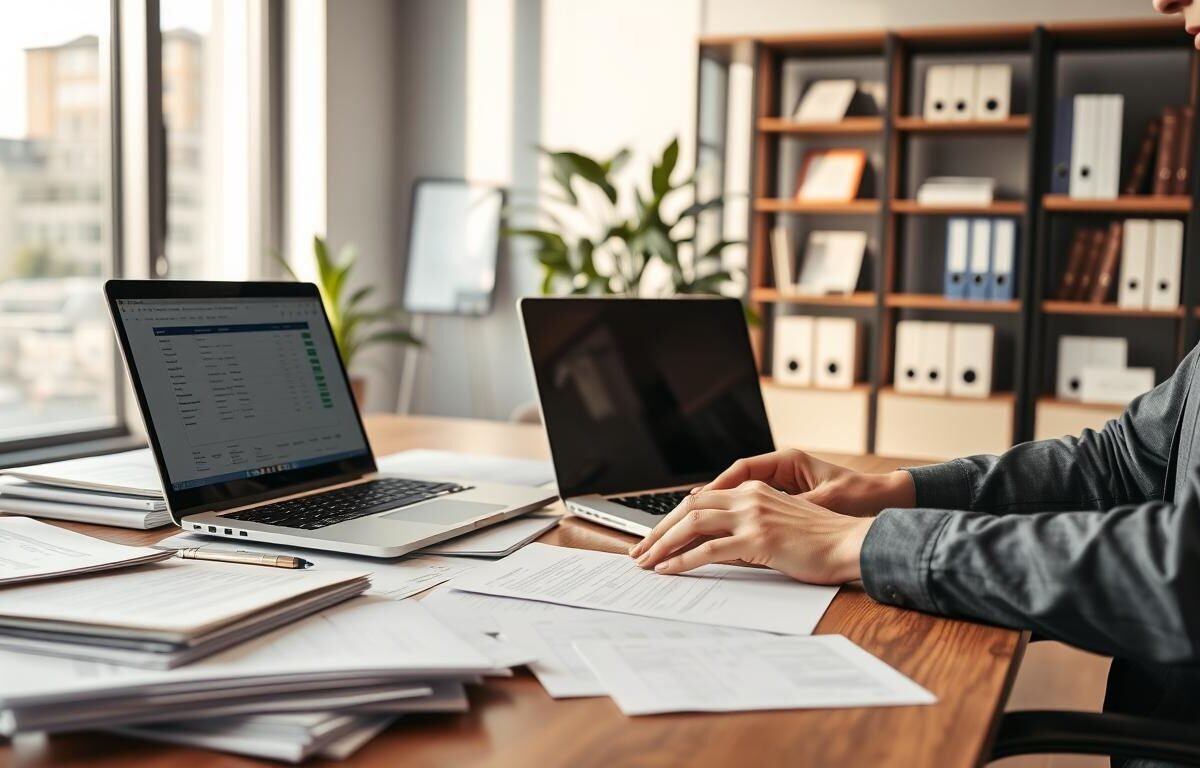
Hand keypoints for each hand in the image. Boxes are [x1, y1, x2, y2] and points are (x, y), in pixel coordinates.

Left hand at [628, 480, 873, 584]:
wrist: (852, 544)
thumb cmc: (822, 541)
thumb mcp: (780, 525)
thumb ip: (750, 526)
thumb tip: (719, 544)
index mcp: (755, 490)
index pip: (701, 499)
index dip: (674, 517)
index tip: (655, 536)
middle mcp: (750, 497)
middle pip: (689, 508)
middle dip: (658, 530)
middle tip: (639, 552)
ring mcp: (753, 517)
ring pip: (693, 524)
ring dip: (663, 544)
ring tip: (645, 563)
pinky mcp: (759, 540)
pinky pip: (710, 549)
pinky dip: (683, 560)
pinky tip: (668, 570)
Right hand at [699, 449, 914, 517]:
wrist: (884, 506)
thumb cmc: (862, 498)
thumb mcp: (826, 501)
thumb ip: (792, 508)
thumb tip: (760, 518)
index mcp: (789, 461)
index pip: (741, 469)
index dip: (716, 487)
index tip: (695, 502)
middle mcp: (781, 471)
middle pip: (730, 483)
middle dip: (703, 502)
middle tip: (680, 518)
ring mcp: (780, 487)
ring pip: (734, 498)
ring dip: (711, 514)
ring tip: (685, 529)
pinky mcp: (784, 504)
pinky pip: (748, 510)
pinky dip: (731, 522)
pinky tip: (715, 536)